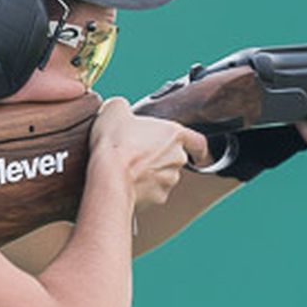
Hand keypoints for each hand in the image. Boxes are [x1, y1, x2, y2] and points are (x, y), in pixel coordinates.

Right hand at [89, 97, 209, 208]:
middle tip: (138, 153)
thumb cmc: (116, 144)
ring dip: (150, 174)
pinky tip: (125, 183)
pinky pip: (152, 193)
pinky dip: (142, 190)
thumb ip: (123, 107)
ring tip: (127, 169)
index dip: (197, 147)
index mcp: (174, 134)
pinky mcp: (158, 198)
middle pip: (175, 158)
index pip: (198, 142)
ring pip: (164, 177)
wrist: (109, 178)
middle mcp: (177, 158)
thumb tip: (119, 109)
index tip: (197, 152)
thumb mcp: (115, 111)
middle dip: (160, 157)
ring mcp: (169, 180)